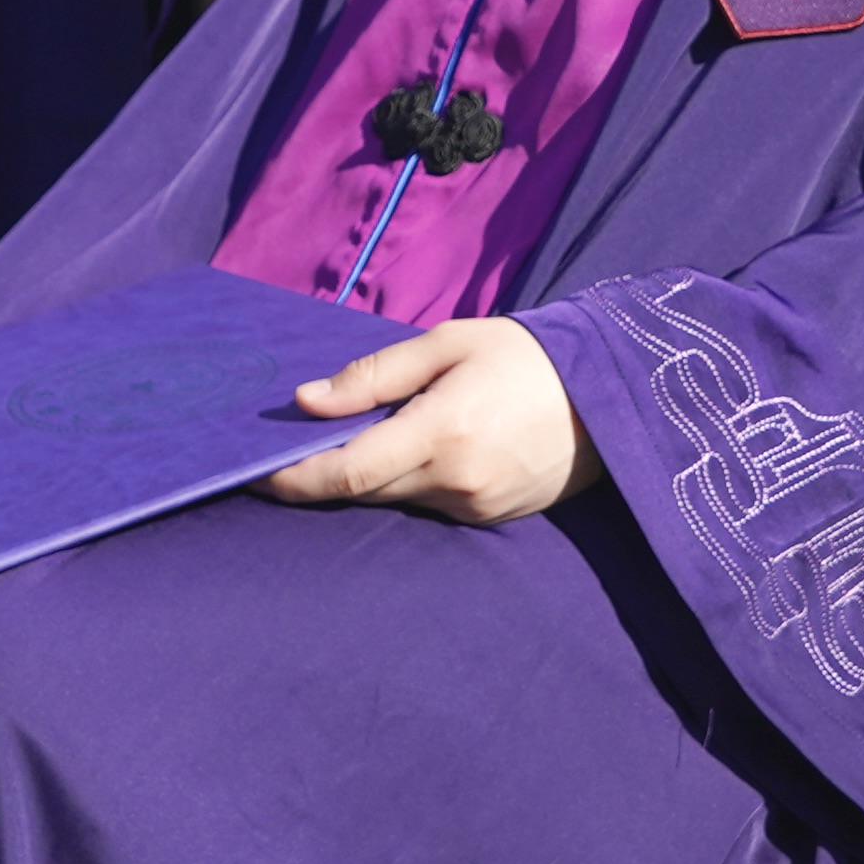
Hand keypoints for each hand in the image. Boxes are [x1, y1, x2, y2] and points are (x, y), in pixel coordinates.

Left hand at [259, 316, 600, 522]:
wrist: (610, 392)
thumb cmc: (523, 355)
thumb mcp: (446, 344)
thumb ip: (373, 375)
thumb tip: (306, 402)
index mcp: (440, 432)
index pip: (346, 473)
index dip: (293, 479)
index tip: (253, 472)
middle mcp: (456, 482)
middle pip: (364, 491)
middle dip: (325, 474)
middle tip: (296, 445)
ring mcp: (476, 508)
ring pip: (396, 499)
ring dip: (374, 474)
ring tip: (373, 433)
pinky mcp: (492, 519)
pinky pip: (431, 504)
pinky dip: (413, 481)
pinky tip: (424, 447)